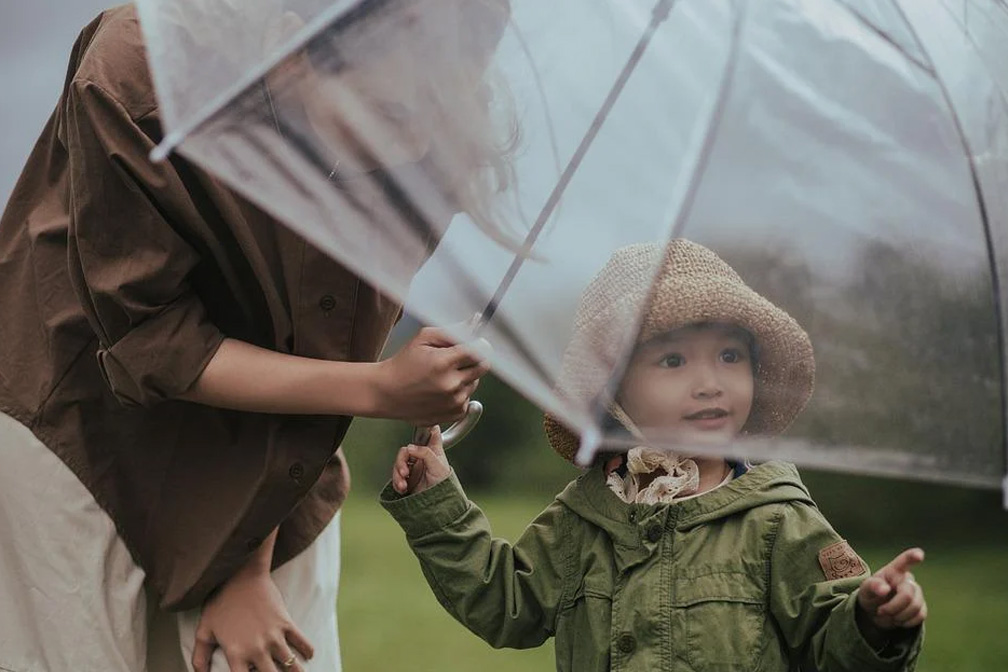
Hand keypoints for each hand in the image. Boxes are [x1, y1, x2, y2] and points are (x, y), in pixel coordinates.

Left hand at [192, 568, 313, 671]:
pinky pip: (302, 641)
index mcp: (236, 654)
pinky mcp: (286, 623)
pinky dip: (307, 650)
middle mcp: (257, 649)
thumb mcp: (204, 631)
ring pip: (292, 664)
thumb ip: (200, 657)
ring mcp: (274, 636)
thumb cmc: (219, 602)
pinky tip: (308, 656)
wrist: (240, 575)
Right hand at [374, 326, 489, 425]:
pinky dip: (460, 393)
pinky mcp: (453, 413)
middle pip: (483, 366)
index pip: (480, 350)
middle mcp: (451, 384)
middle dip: (474, 359)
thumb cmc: (403, 364)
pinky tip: (443, 389)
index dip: (480, 344)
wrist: (387, 393)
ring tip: (444, 375)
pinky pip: (468, 398)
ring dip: (465, 377)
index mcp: (444, 363)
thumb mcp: (423, 339)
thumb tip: (474, 324)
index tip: (476, 343)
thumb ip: (451, 331)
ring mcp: (453, 401)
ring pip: (475, 383)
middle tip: (458, 358)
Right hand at [392, 425, 451, 494]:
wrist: (440, 504)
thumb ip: (425, 453)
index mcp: (432, 450)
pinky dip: (397, 483)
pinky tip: (402, 488)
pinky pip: (396, 477)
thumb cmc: (445, 485)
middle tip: (404, 472)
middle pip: (405, 451)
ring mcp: (414, 468)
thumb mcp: (437, 465)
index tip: (422, 429)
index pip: (430, 434)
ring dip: (397, 475)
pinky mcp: (407, 479)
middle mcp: (421, 457)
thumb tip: (410, 447)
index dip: (426, 428)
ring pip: (398, 464)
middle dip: (401, 462)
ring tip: (403, 485)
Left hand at [857, 548, 926, 637]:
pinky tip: (897, 619)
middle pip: (908, 594)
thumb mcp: (865, 590)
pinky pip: (919, 616)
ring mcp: (917, 593)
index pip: (904, 561)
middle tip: (880, 611)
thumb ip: (873, 586)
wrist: (876, 612)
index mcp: (894, 571)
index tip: (919, 554)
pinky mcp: (922, 607)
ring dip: (899, 615)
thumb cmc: (871, 595)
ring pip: (916, 607)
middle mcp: (908, 580)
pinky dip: (906, 622)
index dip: (912, 557)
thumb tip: (885, 589)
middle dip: (893, 607)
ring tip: (888, 615)